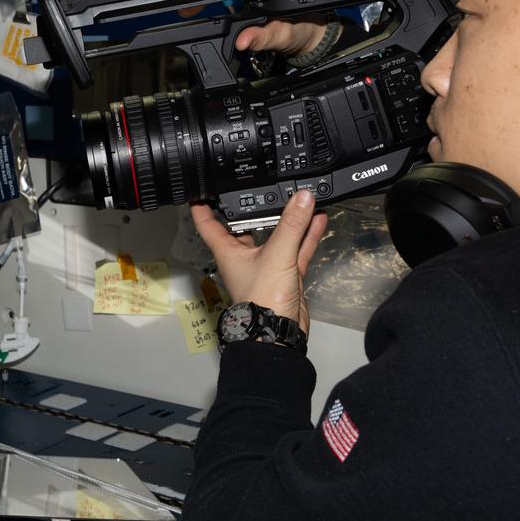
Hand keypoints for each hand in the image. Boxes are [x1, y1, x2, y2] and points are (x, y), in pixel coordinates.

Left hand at [192, 189, 328, 332]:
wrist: (277, 332)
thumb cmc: (261, 300)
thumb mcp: (277, 255)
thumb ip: (292, 225)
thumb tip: (302, 198)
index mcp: (228, 252)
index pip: (209, 224)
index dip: (203, 208)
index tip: (202, 192)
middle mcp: (244, 257)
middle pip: (247, 227)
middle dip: (256, 208)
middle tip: (263, 187)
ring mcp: (266, 266)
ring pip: (277, 236)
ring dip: (289, 220)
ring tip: (300, 198)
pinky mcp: (285, 275)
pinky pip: (296, 249)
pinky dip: (306, 235)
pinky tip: (317, 219)